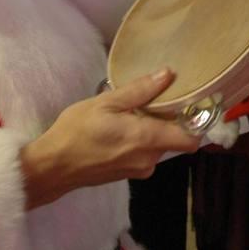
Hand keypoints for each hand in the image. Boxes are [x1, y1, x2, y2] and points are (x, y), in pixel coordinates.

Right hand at [20, 69, 200, 208]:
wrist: (53, 166)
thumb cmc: (76, 131)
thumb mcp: (106, 103)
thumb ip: (139, 90)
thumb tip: (167, 75)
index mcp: (147, 139)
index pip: (191, 140)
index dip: (196, 123)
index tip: (190, 105)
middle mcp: (149, 159)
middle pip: (174, 139)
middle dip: (166, 121)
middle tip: (149, 101)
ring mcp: (139, 170)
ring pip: (158, 146)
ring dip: (150, 131)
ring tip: (128, 114)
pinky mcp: (128, 174)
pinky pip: (144, 154)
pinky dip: (139, 142)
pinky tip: (119, 130)